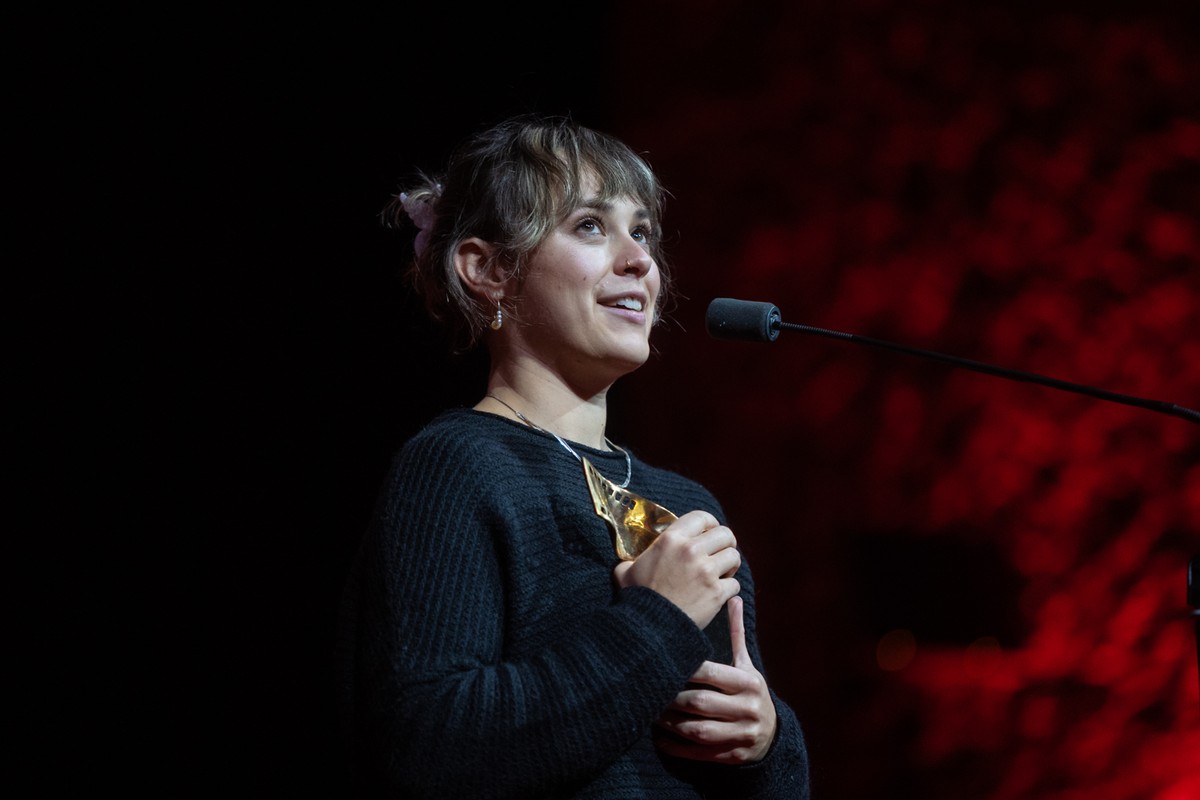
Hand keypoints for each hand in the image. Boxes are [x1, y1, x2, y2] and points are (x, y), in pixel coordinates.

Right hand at [612, 510, 740, 628]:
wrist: (649, 627)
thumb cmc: (638, 597)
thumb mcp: (627, 571)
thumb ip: (631, 560)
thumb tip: (629, 562)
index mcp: (671, 539)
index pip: (702, 517)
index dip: (710, 523)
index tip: (709, 532)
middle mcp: (691, 550)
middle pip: (725, 534)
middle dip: (726, 543)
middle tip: (720, 554)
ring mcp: (706, 571)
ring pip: (734, 557)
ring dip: (730, 565)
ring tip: (722, 574)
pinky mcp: (716, 592)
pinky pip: (734, 584)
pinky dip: (729, 589)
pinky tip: (719, 594)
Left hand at [652, 596, 777, 763]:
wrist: (772, 734)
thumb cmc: (750, 692)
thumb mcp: (747, 665)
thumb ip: (736, 634)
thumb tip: (735, 598)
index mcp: (749, 684)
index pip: (713, 673)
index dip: (687, 669)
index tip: (665, 663)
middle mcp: (748, 710)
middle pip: (701, 703)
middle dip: (672, 698)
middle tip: (649, 689)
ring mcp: (742, 735)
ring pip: (698, 731)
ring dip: (670, 723)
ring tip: (651, 712)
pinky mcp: (732, 756)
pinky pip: (700, 754)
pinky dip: (677, 747)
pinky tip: (659, 738)